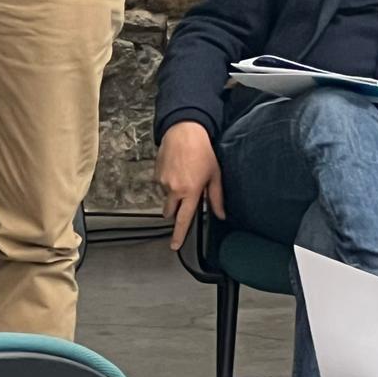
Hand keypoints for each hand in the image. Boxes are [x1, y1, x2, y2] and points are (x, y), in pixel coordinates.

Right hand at [156, 121, 224, 251]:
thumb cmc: (202, 151)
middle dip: (176, 212)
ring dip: (174, 193)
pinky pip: (162, 185)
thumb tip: (221, 215)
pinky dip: (168, 182)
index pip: (183, 220)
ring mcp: (163, 181)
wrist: (184, 131)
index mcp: (190, 191)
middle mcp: (174, 188)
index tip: (175, 245)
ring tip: (184, 176)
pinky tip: (177, 170)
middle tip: (185, 199)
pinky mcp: (156, 173)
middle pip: (170, 212)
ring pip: (167, 197)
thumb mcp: (214, 174)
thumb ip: (216, 198)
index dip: (179, 235)